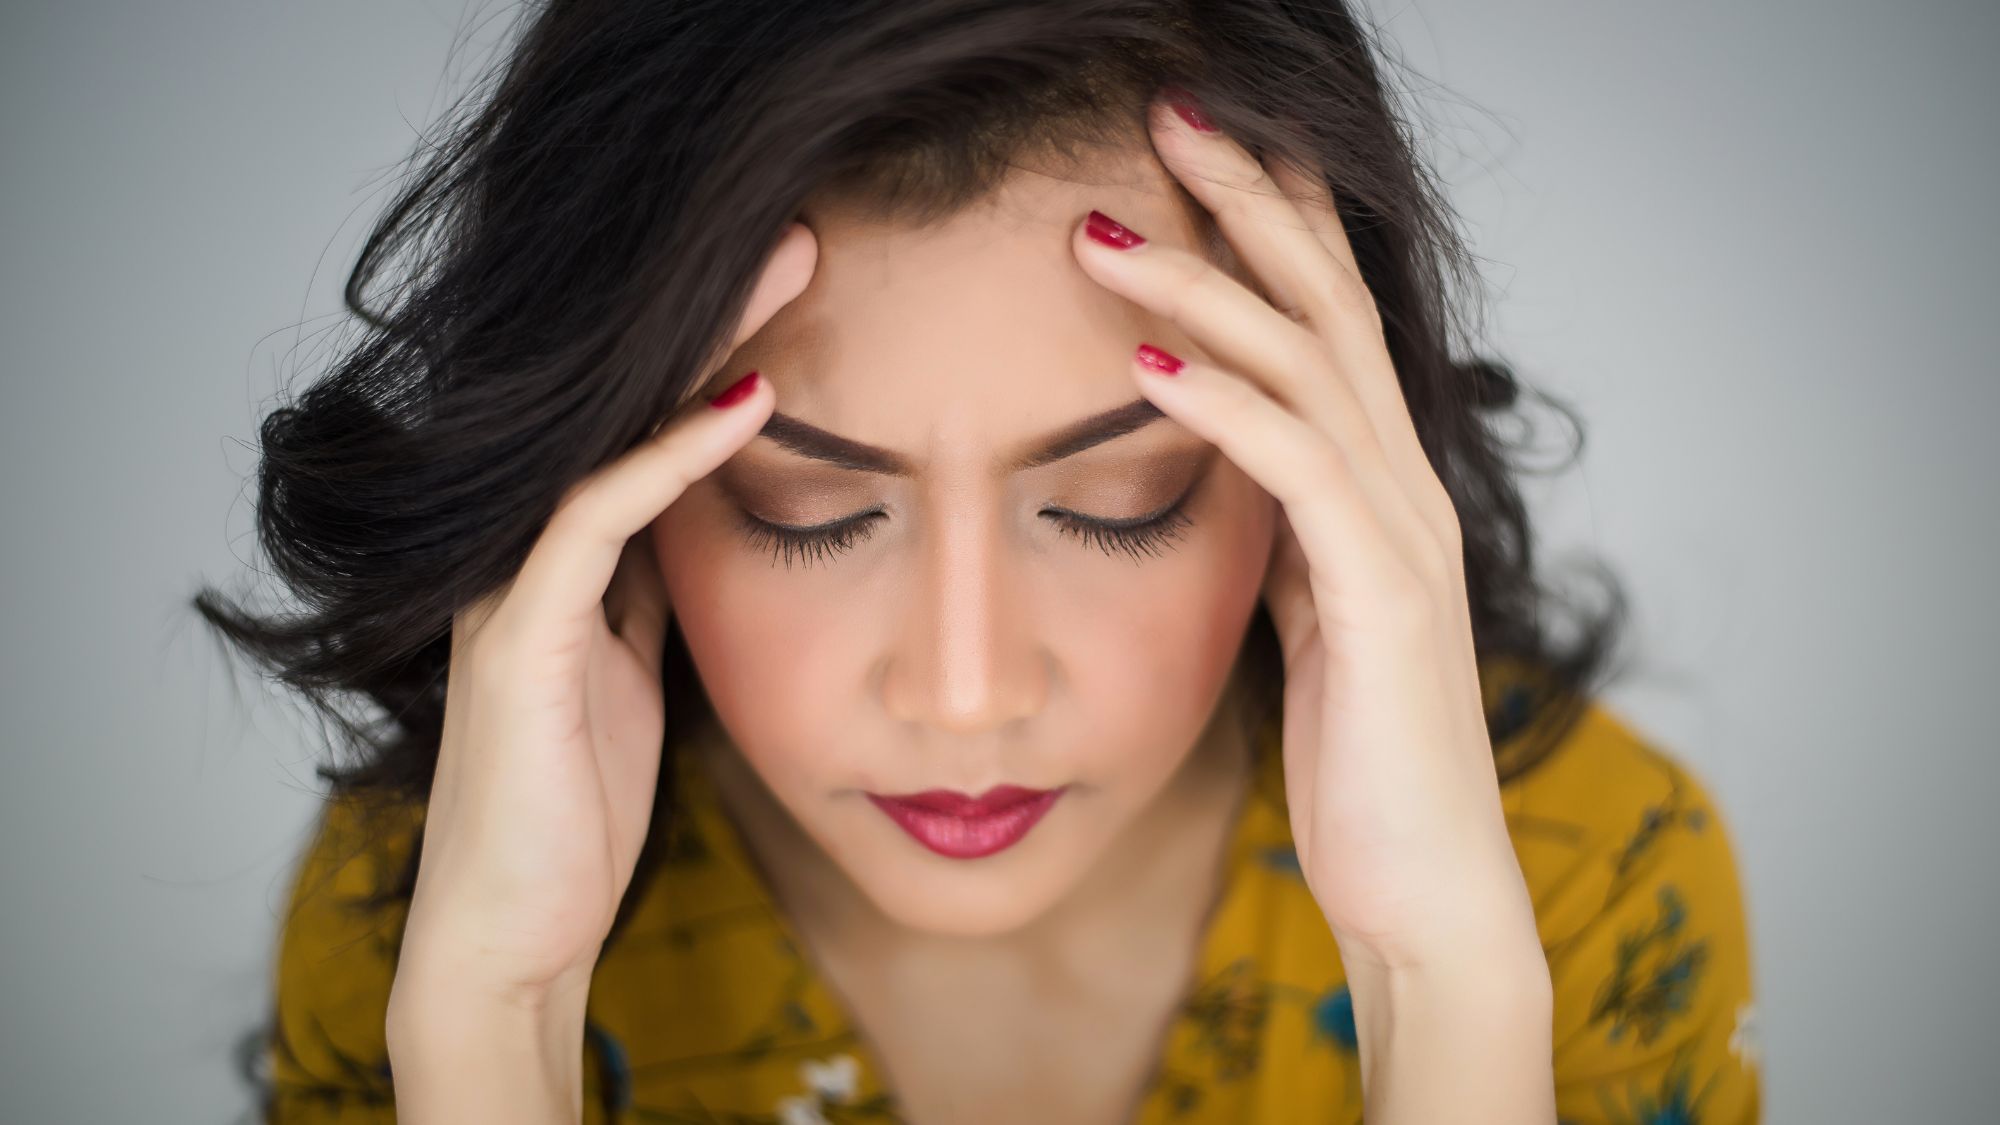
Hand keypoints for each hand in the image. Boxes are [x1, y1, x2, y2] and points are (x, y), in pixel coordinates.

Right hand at [391, 223, 812, 1008]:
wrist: (514, 935)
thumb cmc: (578, 816)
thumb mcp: (637, 685)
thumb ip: (653, 606)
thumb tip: (709, 538)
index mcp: (565, 567)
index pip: (644, 426)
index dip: (719, 354)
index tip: (807, 292)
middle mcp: (530, 557)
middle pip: (622, 400)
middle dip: (714, 313)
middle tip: (804, 233)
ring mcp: (516, 590)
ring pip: (608, 429)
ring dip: (703, 347)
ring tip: (790, 268)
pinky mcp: (523, 638)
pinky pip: (598, 517)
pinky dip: (671, 454)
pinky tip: (748, 403)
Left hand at [1070, 93, 1540, 975]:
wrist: (1424, 886)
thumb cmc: (1359, 756)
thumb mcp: (1310, 615)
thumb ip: (1285, 531)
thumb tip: (1225, 467)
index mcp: (1381, 485)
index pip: (1328, 318)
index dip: (1271, 222)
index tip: (1193, 148)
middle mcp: (1406, 485)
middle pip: (1330, 303)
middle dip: (1248, 202)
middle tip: (1167, 116)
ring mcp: (1404, 534)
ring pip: (1310, 367)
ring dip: (1205, 289)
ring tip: (1105, 231)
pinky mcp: (1383, 598)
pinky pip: (1298, 472)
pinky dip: (1221, 408)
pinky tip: (1143, 365)